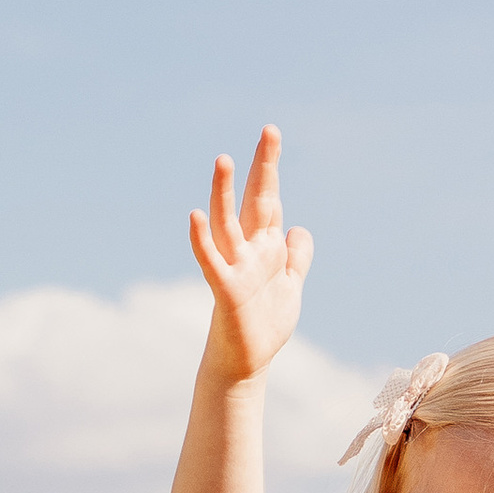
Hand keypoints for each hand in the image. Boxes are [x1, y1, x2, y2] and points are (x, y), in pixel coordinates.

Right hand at [189, 126, 312, 382]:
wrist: (247, 361)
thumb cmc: (264, 323)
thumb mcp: (291, 285)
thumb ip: (297, 257)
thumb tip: (299, 227)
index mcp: (265, 246)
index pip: (269, 199)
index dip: (270, 168)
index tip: (270, 133)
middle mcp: (248, 249)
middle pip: (256, 200)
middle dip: (263, 166)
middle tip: (270, 130)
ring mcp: (235, 266)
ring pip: (226, 222)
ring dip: (223, 191)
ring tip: (223, 159)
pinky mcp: (226, 289)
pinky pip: (210, 261)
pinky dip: (201, 239)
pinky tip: (194, 215)